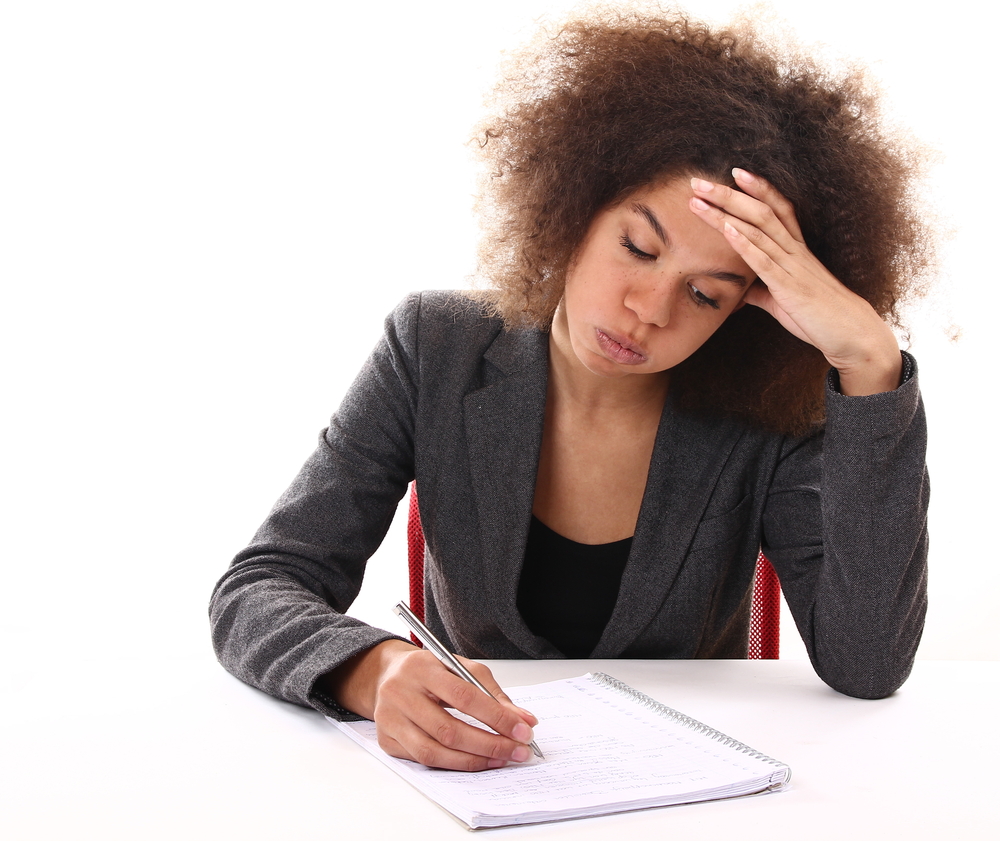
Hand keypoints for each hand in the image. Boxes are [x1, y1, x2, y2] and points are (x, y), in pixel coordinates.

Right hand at [323, 640, 538, 770]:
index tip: (523, 730)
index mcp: (422, 668)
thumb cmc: (428, 670)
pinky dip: (453, 765)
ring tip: (500, 760)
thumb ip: (491, 693)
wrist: (385, 674)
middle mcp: (401, 694)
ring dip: (473, 761)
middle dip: (490, 745)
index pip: (464, 696)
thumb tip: (523, 721)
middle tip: (518, 751)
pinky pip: (423, 761)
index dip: (496, 717)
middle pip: (449, 729)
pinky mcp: (386, 741)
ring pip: (434, 752)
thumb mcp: (460, 668)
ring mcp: (390, 719)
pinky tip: (475, 761)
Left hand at [689, 170, 901, 395]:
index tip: (734, 173)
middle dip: (728, 195)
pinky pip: (764, 260)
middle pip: (761, 211)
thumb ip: (762, 291)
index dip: (757, 188)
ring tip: (699, 200)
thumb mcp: (783, 300)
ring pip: (758, 229)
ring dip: (725, 213)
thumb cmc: (818, 317)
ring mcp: (792, 266)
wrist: (850, 334)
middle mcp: (795, 251)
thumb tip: (742, 292)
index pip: (777, 208)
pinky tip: (727, 229)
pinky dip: (744, 243)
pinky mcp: (789, 286)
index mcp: (796, 250)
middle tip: (698, 182)